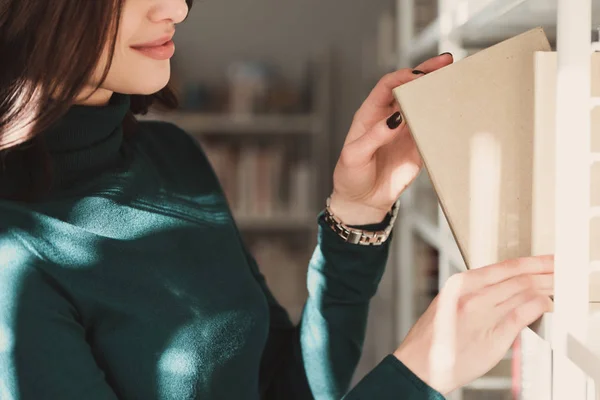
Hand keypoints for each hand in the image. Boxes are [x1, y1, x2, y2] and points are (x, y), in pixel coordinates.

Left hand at [329, 54, 453, 224]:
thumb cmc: (351, 176)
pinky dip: (445, 119)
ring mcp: (406, 131)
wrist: (363, 202)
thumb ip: (374, 136)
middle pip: (409, 88)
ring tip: (456, 80)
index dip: (402, 77)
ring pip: (424, 105)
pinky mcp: (419, 147)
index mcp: (370, 114)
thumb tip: (397, 118)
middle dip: (426, 73)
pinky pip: (433, 129)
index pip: (387, 85)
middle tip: (446, 62)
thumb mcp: (354, 156)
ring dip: (439, 93)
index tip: (417, 75)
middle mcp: (390, 117)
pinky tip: (456, 111)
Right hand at [394, 255, 553, 394]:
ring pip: (523, 292)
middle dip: (545, 272)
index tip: (548, 260)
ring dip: (546, 287)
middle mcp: (472, 295)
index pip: (506, 266)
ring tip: (559, 286)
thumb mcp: (449, 304)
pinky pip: (521, 314)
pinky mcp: (492, 335)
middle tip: (561, 269)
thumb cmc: (432, 338)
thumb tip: (504, 290)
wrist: (419, 364)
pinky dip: (538, 306)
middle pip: (518, 277)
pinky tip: (546, 305)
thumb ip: (475, 294)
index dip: (533, 262)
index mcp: (460, 284)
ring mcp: (483, 314)